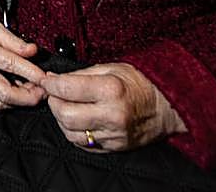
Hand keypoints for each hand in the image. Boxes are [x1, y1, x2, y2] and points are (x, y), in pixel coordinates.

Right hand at [0, 9, 46, 108]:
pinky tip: (21, 93)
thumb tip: (32, 51)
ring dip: (20, 101)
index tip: (44, 77)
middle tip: (43, 92)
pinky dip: (10, 101)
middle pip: (4, 92)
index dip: (30, 73)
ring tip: (34, 92)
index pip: (9, 65)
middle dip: (27, 97)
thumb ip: (15, 41)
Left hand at [42, 62, 186, 151]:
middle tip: (55, 94)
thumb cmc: (139, 83)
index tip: (48, 80)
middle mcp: (112, 115)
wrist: (167, 107)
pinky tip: (78, 120)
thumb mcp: (111, 68)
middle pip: (65, 115)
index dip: (51, 84)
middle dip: (53, 103)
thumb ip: (80, 74)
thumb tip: (54, 79)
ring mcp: (113, 135)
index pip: (67, 88)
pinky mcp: (114, 147)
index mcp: (110, 90)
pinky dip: (74, 132)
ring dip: (61, 119)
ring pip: (70, 133)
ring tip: (66, 106)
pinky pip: (83, 144)